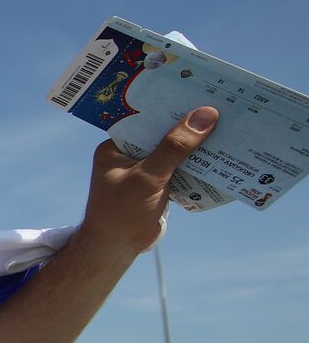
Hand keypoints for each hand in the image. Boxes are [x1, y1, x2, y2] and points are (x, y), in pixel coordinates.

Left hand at [77, 106, 217, 255]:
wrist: (115, 249)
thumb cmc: (121, 212)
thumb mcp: (148, 176)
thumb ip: (175, 147)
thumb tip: (205, 115)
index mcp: (115, 147)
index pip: (145, 118)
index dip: (171, 106)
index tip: (199, 92)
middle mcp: (128, 155)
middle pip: (163, 133)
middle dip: (189, 124)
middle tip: (221, 107)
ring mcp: (144, 171)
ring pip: (174, 151)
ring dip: (197, 144)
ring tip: (228, 126)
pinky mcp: (157, 186)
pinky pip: (180, 168)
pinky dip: (197, 164)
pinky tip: (220, 155)